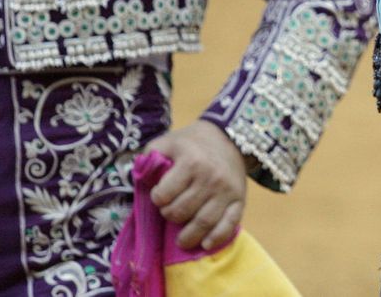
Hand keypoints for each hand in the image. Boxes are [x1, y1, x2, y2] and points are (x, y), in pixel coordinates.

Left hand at [144, 119, 247, 250]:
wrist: (229, 137)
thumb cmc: (193, 143)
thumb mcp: (168, 142)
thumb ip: (149, 157)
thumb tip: (140, 178)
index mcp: (192, 162)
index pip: (164, 195)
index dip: (157, 198)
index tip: (159, 196)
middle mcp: (211, 178)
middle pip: (181, 212)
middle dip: (170, 216)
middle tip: (169, 212)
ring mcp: (227, 191)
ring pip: (203, 222)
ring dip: (188, 236)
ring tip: (180, 240)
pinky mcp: (240, 200)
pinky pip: (229, 224)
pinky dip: (217, 238)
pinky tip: (205, 244)